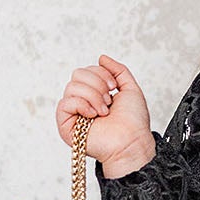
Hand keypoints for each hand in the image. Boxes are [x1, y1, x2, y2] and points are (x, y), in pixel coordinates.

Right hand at [56, 55, 154, 177]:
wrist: (132, 142)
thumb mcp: (130, 89)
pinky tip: (93, 115)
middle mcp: (82, 102)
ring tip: (104, 111)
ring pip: (72, 86)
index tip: (114, 88)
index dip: (101, 74)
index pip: (86, 70)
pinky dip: (82, 104)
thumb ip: (118, 70)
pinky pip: (65, 102)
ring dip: (93, 96)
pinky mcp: (65, 125)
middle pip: (77, 74)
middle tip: (109, 101)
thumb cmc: (133, 122)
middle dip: (97, 84)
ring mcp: (73, 113)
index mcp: (95, 94)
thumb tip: (101, 57)